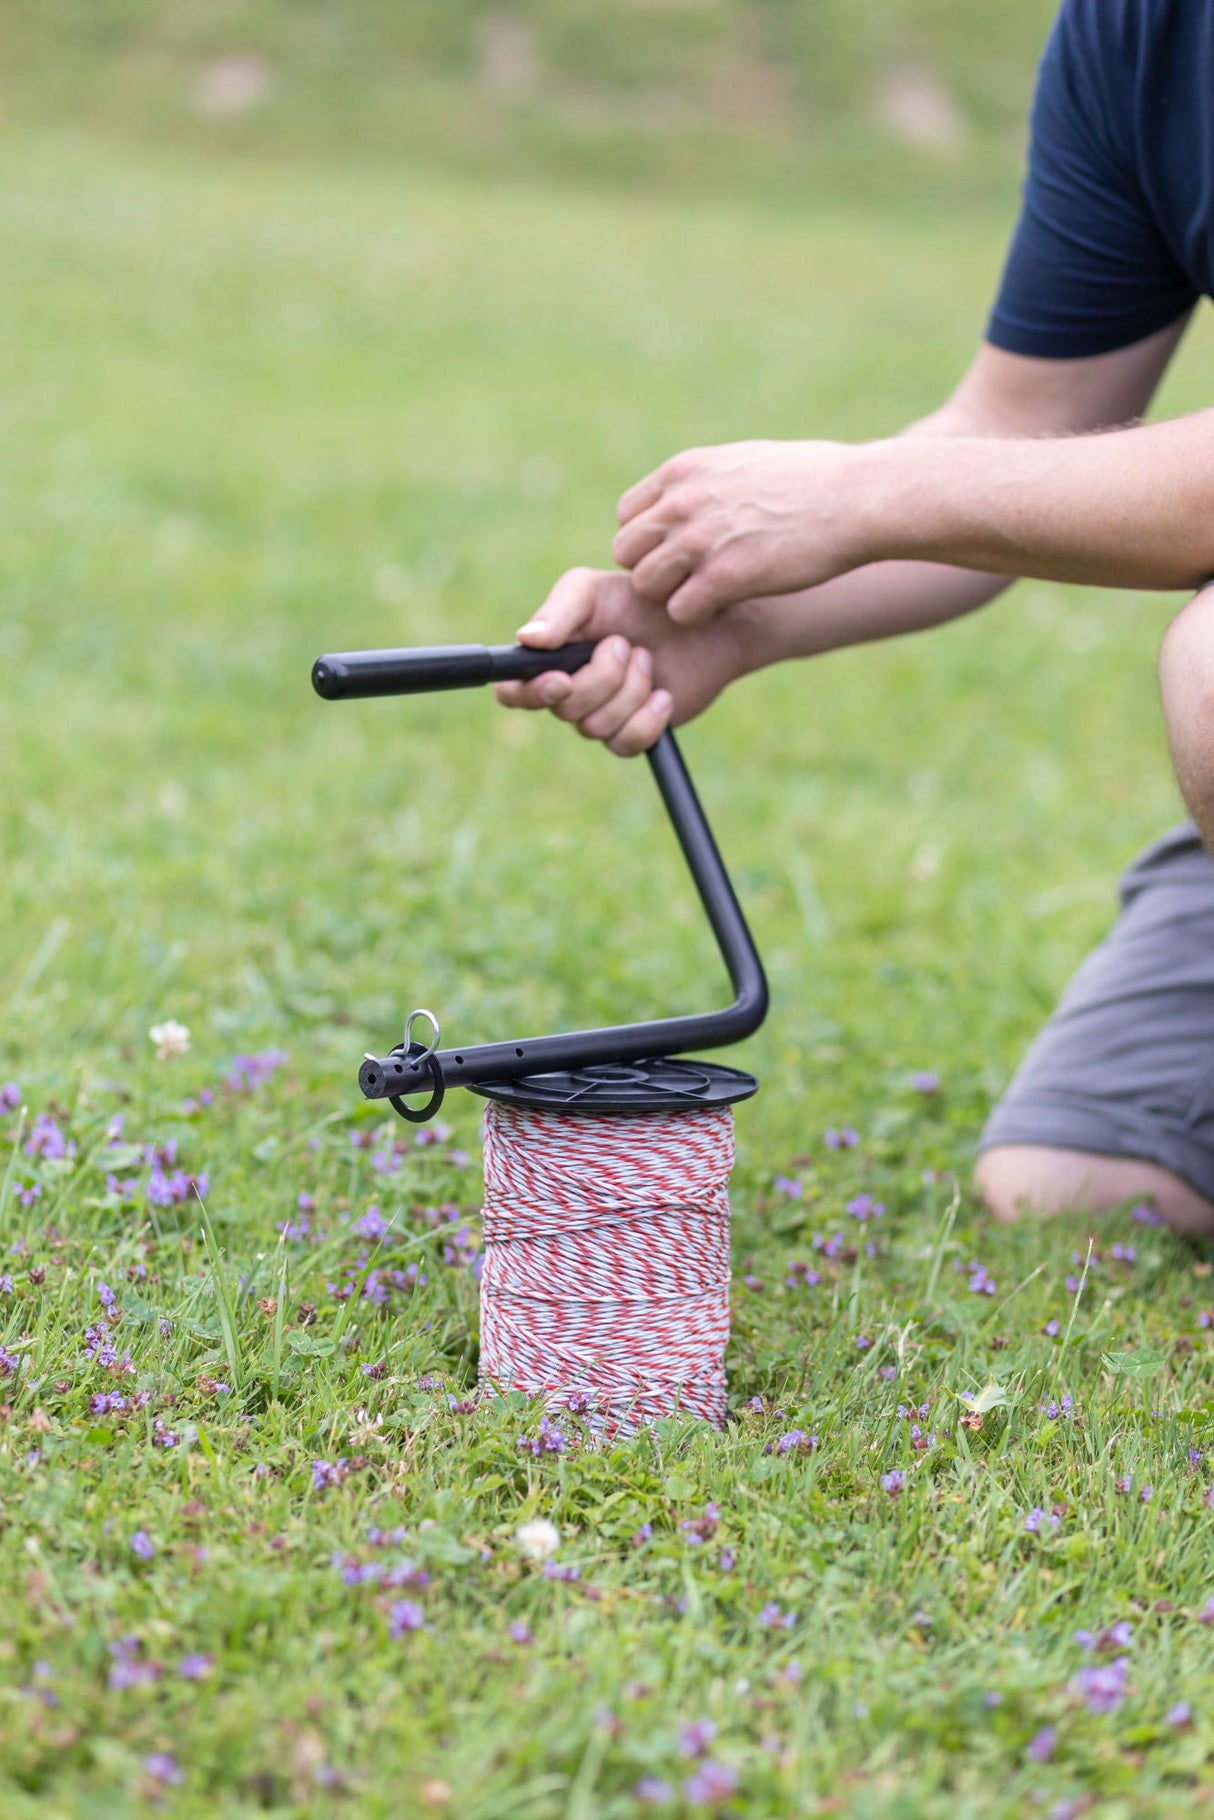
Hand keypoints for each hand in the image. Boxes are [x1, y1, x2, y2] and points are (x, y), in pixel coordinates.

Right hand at [494, 568, 752, 754]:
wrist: (703, 623)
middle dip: (601, 677)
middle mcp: (569, 692)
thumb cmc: (642, 599)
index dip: (528, 693)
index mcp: (549, 659)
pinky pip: (626, 744)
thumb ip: (559, 611)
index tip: (561, 680)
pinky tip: (663, 694)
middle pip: (562, 709)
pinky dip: (648, 718)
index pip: (512, 691)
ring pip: (596, 728)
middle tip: (626, 644)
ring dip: (630, 689)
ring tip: (647, 659)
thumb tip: (527, 640)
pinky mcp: (632, 733)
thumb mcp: (594, 590)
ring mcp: (601, 716)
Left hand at [612, 439, 868, 625]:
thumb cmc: (812, 481)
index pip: (628, 514)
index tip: (678, 551)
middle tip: (687, 580)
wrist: (856, 498)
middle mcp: (683, 501)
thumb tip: (687, 498)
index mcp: (684, 470)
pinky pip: (679, 611)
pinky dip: (696, 616)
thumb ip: (704, 482)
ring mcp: (701, 539)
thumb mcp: (743, 462)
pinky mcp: (725, 577)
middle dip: (652, 570)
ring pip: (645, 585)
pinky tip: (723, 608)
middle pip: (627, 551)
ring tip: (705, 595)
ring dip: (671, 597)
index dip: (649, 540)